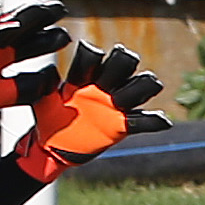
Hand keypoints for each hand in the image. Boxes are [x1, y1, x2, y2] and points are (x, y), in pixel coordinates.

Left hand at [11, 41, 170, 180]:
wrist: (54, 149)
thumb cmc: (48, 120)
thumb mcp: (43, 103)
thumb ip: (46, 88)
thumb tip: (50, 72)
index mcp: (83, 76)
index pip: (93, 55)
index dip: (92, 56)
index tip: (82, 71)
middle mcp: (103, 84)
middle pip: (124, 61)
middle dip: (122, 62)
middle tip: (109, 78)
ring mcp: (115, 104)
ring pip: (141, 84)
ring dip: (140, 87)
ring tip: (125, 99)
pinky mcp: (123, 125)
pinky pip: (145, 120)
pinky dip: (155, 120)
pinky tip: (162, 121)